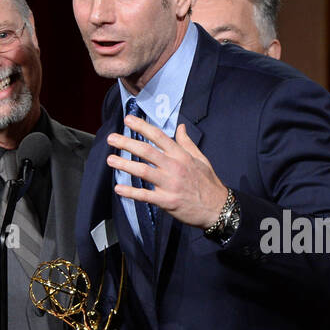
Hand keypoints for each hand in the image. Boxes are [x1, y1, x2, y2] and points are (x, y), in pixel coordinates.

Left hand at [108, 118, 227, 228]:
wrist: (218, 208)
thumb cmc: (209, 183)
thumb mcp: (201, 159)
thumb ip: (187, 143)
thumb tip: (181, 127)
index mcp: (181, 155)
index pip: (159, 137)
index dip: (142, 127)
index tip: (128, 120)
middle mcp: (174, 167)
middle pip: (146, 151)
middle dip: (126, 143)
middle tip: (111, 138)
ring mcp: (170, 184)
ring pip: (143, 171)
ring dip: (124, 165)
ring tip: (111, 160)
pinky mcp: (167, 201)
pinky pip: (145, 195)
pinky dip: (130, 192)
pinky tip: (119, 188)